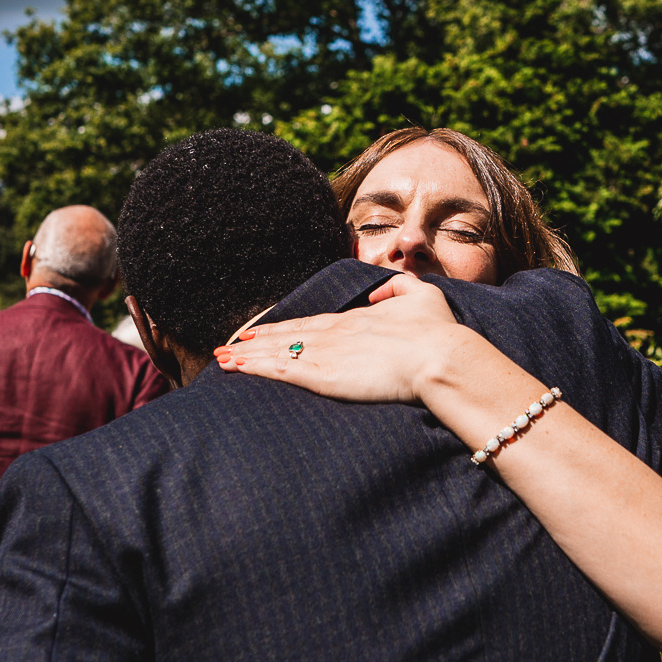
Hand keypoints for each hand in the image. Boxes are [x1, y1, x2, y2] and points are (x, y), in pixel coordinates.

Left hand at [211, 272, 473, 403]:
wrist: (439, 355)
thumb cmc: (437, 331)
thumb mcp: (423, 296)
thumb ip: (399, 288)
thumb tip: (380, 292)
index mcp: (356, 318)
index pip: (311, 324)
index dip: (285, 329)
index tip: (263, 333)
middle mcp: (335, 333)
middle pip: (287, 336)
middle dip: (257, 342)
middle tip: (229, 347)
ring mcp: (327, 352)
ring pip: (277, 352)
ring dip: (248, 356)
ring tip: (222, 358)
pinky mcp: (323, 374)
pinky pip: (281, 370)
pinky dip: (255, 367)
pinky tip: (236, 367)